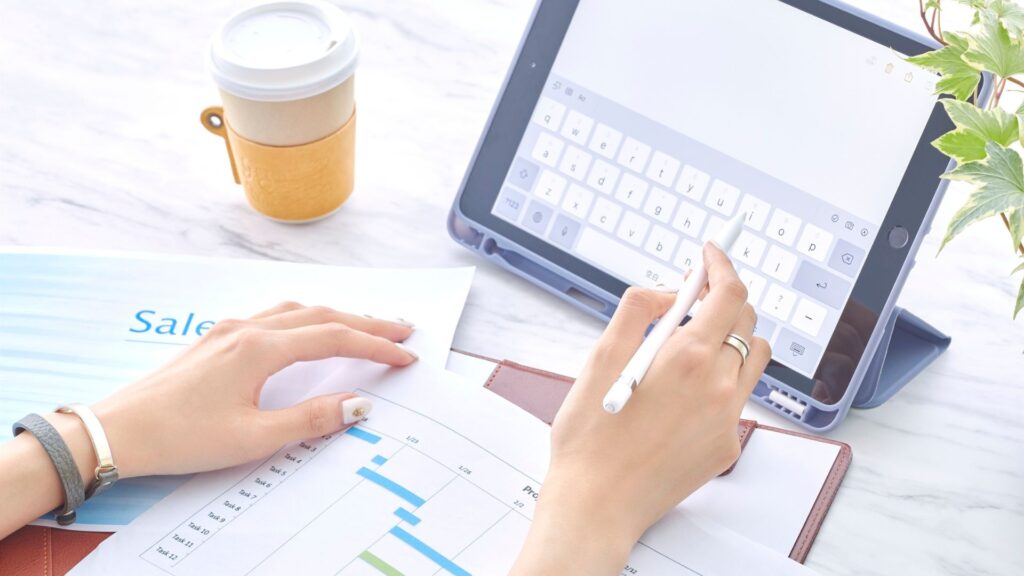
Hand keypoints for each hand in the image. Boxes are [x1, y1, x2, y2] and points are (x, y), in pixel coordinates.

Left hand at [0, 302, 418, 537]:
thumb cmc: (181, 437)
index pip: (335, 338)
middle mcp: (247, 328)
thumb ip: (310, 418)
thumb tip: (358, 404)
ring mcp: (228, 329)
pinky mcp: (215, 338)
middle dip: (366, 322)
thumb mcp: (253, 437)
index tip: (407, 356)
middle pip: (321, 314)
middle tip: (402, 331)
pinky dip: (305, 317)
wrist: (116, 431)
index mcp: (261, 348)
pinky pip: (273, 315)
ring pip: (296, 310)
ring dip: (336, 315)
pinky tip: (306, 329)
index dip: (376, 346)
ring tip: (364, 327)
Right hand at [511, 243, 770, 575]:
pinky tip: (682, 394)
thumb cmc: (589, 438)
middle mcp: (720, 386)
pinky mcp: (727, 446)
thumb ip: (637, 311)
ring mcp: (728, 419)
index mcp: (688, 358)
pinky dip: (721, 380)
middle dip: (722, 299)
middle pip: (745, 321)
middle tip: (689, 298)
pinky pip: (739, 398)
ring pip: (751, 359)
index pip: (729, 293)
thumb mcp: (600, 358)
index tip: (709, 254)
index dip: (721, 265)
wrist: (596, 504)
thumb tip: (668, 293)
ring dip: (729, 339)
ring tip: (689, 347)